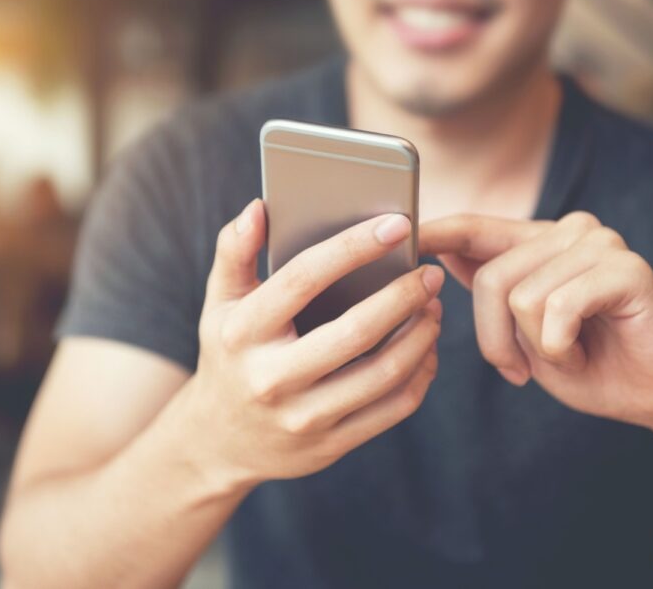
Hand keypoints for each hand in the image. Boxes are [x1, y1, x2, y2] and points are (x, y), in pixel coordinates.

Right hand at [175, 200, 443, 489]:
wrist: (219, 440)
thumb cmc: (229, 353)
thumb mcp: (220, 303)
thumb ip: (235, 251)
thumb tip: (259, 207)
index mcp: (242, 333)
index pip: (302, 280)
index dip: (352, 248)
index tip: (397, 224)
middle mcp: (270, 378)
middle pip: (354, 332)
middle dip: (403, 296)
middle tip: (429, 273)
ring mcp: (302, 417)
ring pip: (382, 374)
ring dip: (420, 336)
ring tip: (432, 307)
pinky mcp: (330, 445)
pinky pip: (392, 409)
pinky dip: (419, 374)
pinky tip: (425, 349)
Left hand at [420, 211, 652, 432]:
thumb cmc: (591, 365)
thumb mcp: (523, 333)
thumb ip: (491, 291)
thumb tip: (441, 255)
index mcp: (538, 244)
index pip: (474, 227)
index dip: (435, 232)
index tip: (400, 235)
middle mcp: (567, 232)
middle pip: (489, 277)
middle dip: (495, 338)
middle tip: (521, 369)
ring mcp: (599, 244)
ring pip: (519, 296)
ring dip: (536, 347)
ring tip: (567, 355)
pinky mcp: (625, 268)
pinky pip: (557, 308)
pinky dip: (560, 346)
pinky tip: (584, 352)